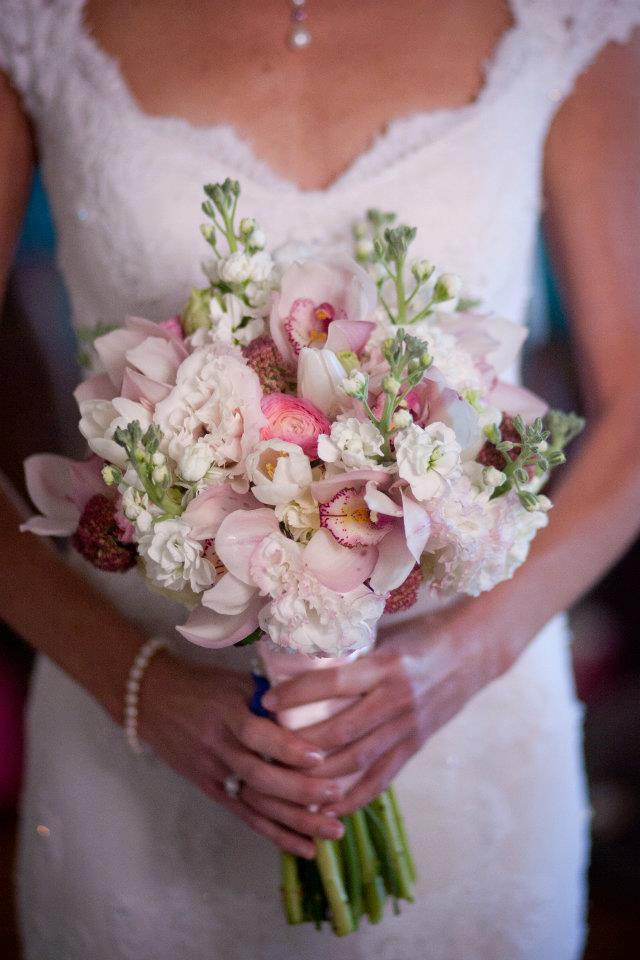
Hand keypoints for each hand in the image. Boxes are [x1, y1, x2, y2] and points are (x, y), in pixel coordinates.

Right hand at [138, 649, 346, 857]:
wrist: (152, 700)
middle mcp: (219, 746)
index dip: (286, 747)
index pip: (256, 734)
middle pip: (259, 776)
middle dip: (300, 791)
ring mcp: (213, 772)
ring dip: (296, 820)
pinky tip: (305, 846)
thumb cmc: (202, 684)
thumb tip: (317, 706)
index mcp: (226, 712)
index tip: (318, 756)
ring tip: (332, 829)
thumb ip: (271, 697)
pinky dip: (276, 834)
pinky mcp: (210, 790)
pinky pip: (246, 816)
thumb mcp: (235, 680)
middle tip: (336, 795)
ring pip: (256, 803)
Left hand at [261, 596, 519, 816]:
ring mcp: (407, 728)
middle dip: (299, 745)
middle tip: (266, 750)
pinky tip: (324, 806)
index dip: (298, 694)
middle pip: (340, 731)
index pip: (334, 682)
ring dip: (318, 775)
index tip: (268, 701)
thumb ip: (351, 654)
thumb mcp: (386, 636)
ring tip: (284, 782)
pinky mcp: (415, 747)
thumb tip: (300, 661)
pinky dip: (351, 797)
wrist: (473, 653)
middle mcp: (397, 699)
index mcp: (386, 665)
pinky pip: (380, 779)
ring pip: (356, 761)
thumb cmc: (423, 637)